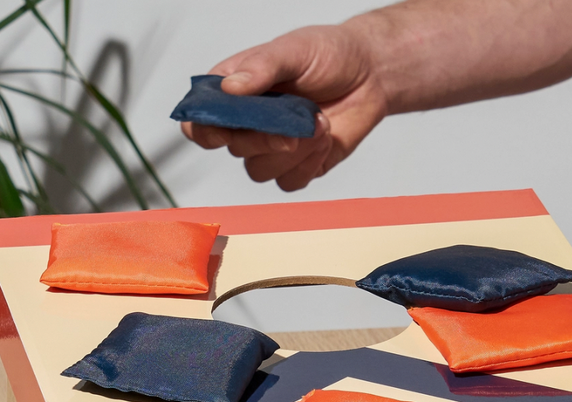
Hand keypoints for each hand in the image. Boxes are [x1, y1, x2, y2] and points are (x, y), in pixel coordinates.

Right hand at [182, 23, 387, 191]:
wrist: (370, 75)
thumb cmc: (329, 55)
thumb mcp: (294, 49)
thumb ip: (262, 66)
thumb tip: (230, 87)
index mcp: (234, 90)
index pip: (201, 119)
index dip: (204, 130)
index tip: (222, 130)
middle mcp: (248, 122)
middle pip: (234, 148)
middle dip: (263, 139)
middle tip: (292, 125)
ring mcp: (272, 146)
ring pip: (260, 171)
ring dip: (292, 152)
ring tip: (318, 123)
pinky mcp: (297, 165)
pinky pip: (289, 182)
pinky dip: (309, 163)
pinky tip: (324, 137)